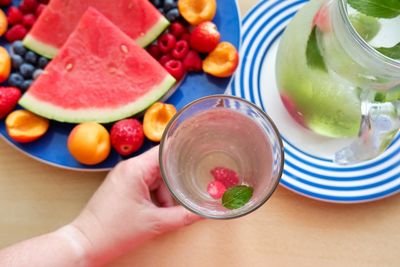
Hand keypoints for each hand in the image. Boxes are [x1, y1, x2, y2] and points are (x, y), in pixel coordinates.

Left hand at [69, 146, 201, 265]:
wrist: (86, 244)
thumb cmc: (114, 232)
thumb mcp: (155, 224)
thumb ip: (184, 216)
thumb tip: (204, 212)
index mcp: (135, 168)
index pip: (165, 150)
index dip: (183, 151)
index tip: (199, 153)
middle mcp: (129, 167)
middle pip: (162, 165)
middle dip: (175, 180)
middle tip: (189, 190)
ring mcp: (124, 176)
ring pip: (155, 176)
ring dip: (165, 192)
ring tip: (167, 210)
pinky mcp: (122, 186)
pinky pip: (146, 184)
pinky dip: (155, 195)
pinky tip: (158, 210)